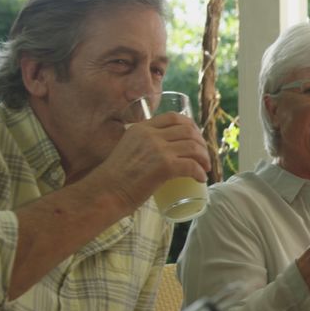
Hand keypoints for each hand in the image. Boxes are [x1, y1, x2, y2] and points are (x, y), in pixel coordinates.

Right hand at [93, 112, 211, 210]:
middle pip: (188, 131)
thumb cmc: (114, 178)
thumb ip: (143, 145)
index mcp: (141, 128)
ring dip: (204, 158)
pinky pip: (191, 165)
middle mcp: (150, 135)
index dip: (191, 126)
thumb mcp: (128, 149)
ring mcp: (158, 149)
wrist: (105, 193)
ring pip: (193, 147)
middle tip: (203, 157)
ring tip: (205, 168)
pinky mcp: (164, 166)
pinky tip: (200, 178)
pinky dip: (200, 172)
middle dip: (201, 143)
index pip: (173, 117)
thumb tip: (162, 151)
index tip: (196, 138)